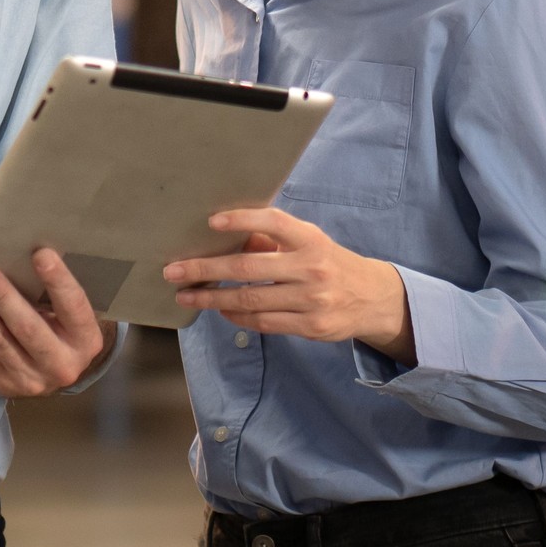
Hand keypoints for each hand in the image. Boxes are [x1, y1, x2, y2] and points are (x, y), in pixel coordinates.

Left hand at [0, 248, 116, 396]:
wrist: (52, 369)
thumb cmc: (60, 325)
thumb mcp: (68, 312)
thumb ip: (52, 291)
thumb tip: (20, 250)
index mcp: (86, 339)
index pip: (73, 306)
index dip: (58, 281)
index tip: (40, 253)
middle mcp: (62, 364)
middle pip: (28, 328)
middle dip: (3, 298)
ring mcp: (30, 378)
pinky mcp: (1, 381)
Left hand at [163, 208, 415, 359]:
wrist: (372, 298)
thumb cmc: (328, 262)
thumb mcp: (308, 243)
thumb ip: (272, 241)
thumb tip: (227, 239)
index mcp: (310, 239)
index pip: (273, 222)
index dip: (242, 220)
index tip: (211, 221)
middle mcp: (311, 268)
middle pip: (248, 268)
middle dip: (205, 269)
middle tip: (173, 271)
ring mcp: (311, 300)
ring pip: (250, 300)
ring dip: (212, 298)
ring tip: (186, 295)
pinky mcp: (311, 327)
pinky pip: (263, 322)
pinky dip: (236, 316)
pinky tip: (219, 310)